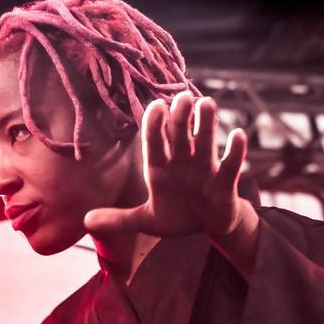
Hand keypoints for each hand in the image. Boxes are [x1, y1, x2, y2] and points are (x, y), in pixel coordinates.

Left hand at [85, 91, 249, 239]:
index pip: (154, 143)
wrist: (206, 227)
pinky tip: (236, 135)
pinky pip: (230, 165)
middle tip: (182, 96)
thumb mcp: (146, 221)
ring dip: (206, 125)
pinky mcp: (225, 183)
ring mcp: (204, 170)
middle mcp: (182, 163)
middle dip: (180, 117)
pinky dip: (235, 152)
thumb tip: (86, 221)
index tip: (155, 106)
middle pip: (180, 136)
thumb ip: (119, 218)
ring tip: (207, 103)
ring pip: (206, 143)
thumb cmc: (177, 216)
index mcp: (160, 168)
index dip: (154, 126)